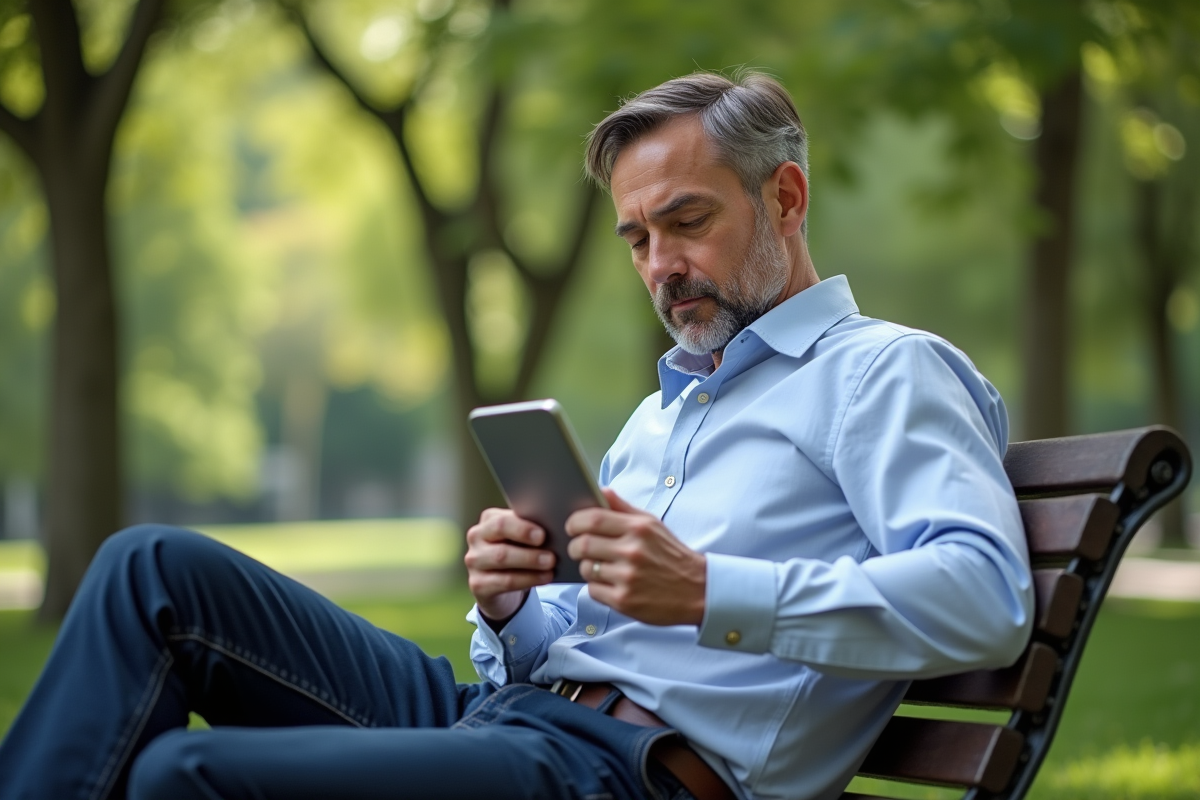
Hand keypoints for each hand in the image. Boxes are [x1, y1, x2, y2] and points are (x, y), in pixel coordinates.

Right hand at [465, 508, 554, 623]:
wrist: (501, 584)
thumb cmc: (517, 553)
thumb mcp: (522, 539)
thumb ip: (531, 529)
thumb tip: (555, 527)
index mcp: (489, 520)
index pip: (502, 519)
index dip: (522, 526)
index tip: (542, 534)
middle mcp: (476, 537)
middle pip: (500, 532)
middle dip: (526, 540)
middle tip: (550, 550)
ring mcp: (473, 560)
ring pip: (502, 557)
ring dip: (530, 561)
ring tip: (551, 564)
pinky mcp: (477, 583)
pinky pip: (504, 581)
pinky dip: (527, 579)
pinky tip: (544, 578)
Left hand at [565, 489, 705, 625]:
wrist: (698, 590)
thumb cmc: (671, 555)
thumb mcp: (653, 525)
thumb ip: (624, 508)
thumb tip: (601, 490)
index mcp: (638, 528)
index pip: (593, 519)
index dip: (575, 522)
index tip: (572, 526)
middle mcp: (632, 551)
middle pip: (582, 545)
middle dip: (575, 546)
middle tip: (579, 549)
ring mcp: (628, 577)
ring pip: (586, 569)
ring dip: (587, 568)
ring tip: (601, 567)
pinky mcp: (625, 600)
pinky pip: (593, 590)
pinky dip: (597, 587)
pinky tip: (611, 584)